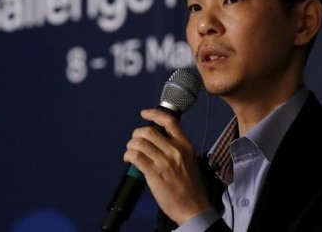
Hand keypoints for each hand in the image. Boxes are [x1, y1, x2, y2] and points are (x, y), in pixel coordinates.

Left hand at [123, 108, 211, 224]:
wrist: (193, 207)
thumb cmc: (190, 186)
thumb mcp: (188, 160)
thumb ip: (175, 147)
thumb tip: (154, 140)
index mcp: (186, 145)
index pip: (169, 121)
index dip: (154, 114)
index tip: (144, 114)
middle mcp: (175, 150)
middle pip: (148, 131)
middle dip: (136, 135)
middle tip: (135, 142)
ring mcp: (164, 161)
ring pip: (139, 143)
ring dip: (130, 146)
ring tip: (131, 153)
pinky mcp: (154, 173)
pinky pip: (135, 157)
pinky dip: (128, 156)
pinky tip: (129, 160)